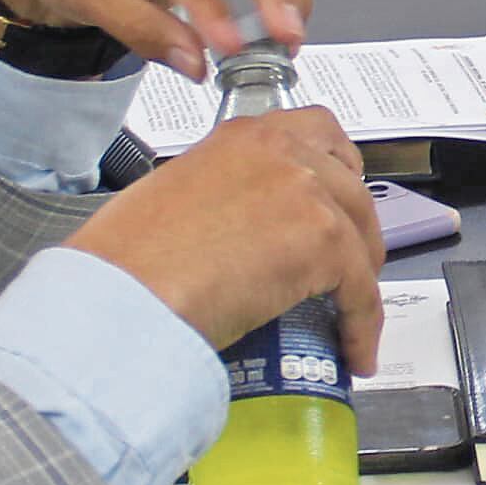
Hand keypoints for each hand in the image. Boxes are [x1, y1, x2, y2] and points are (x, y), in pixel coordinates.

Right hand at [64, 106, 387, 373]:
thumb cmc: (125, 261)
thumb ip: (220, 197)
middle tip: (348, 266)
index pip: (315, 132)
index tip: (338, 200)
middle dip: (355, 227)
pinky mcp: (322, 239)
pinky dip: (364, 326)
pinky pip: (362, 290)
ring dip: (362, 279)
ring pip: (362, 235)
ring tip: (351, 318)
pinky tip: (355, 353)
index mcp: (241, 137)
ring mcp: (305, 190)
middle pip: (350, 184)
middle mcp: (279, 150)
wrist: (121, 295)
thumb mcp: (173, 198)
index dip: (336, 171)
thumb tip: (241, 233)